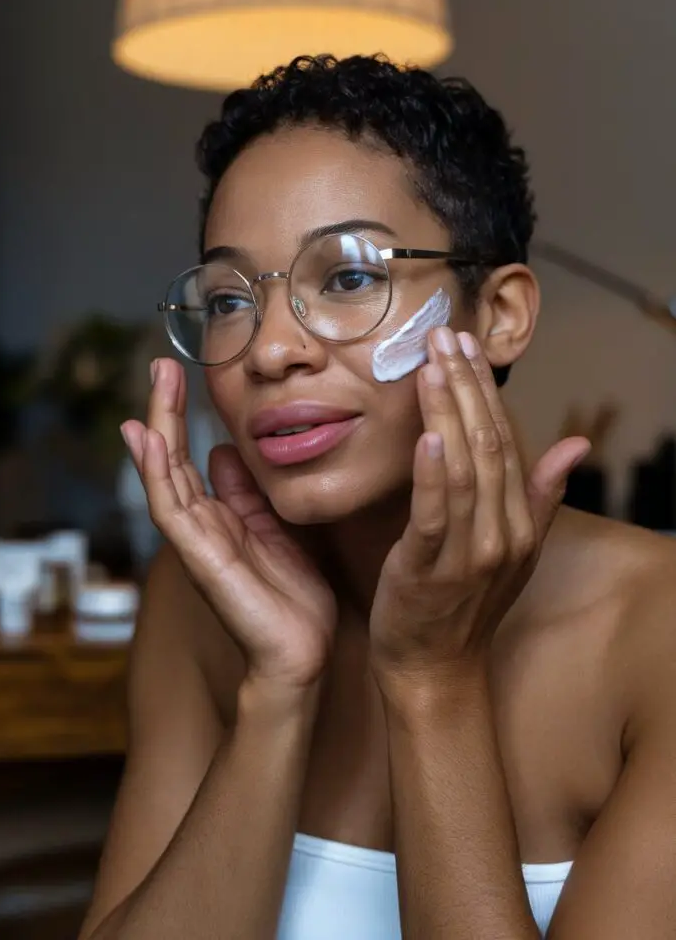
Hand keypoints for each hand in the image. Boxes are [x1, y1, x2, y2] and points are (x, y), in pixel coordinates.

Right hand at [121, 359, 336, 689]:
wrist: (301, 654)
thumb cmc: (292, 598)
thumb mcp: (274, 529)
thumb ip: (248, 493)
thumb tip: (226, 452)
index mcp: (221, 516)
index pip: (192, 456)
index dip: (184, 417)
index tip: (182, 374)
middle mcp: (202, 524)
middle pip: (172, 458)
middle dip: (166, 410)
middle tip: (161, 363)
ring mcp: (196, 540)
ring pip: (164, 475)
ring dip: (157, 428)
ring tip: (156, 384)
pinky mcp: (199, 558)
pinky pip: (171, 509)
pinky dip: (156, 473)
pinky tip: (149, 440)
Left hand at [369, 327, 589, 685]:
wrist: (436, 669)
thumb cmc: (467, 605)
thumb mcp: (516, 548)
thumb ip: (542, 494)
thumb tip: (576, 445)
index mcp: (520, 522)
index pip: (507, 441)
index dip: (486, 390)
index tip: (468, 346)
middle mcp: (502, 533)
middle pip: (487, 445)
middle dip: (464, 386)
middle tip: (443, 336)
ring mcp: (468, 553)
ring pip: (464, 469)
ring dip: (447, 413)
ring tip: (430, 365)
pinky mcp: (429, 570)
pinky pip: (434, 515)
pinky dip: (433, 474)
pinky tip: (427, 435)